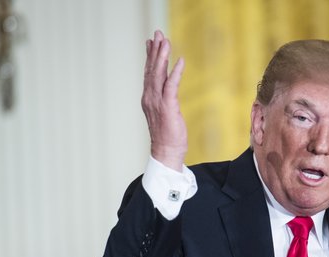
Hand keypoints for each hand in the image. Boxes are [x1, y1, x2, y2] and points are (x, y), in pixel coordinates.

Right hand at [142, 30, 186, 170]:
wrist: (166, 151)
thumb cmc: (167, 135)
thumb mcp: (164, 113)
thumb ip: (163, 99)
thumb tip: (167, 89)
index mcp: (148, 98)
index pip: (149, 73)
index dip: (150, 56)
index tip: (151, 41)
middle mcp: (150, 97)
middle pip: (152, 69)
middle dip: (155, 50)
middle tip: (157, 34)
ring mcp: (157, 102)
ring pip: (158, 74)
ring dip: (162, 56)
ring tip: (165, 41)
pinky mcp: (168, 107)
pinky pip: (171, 86)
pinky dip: (175, 72)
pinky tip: (180, 61)